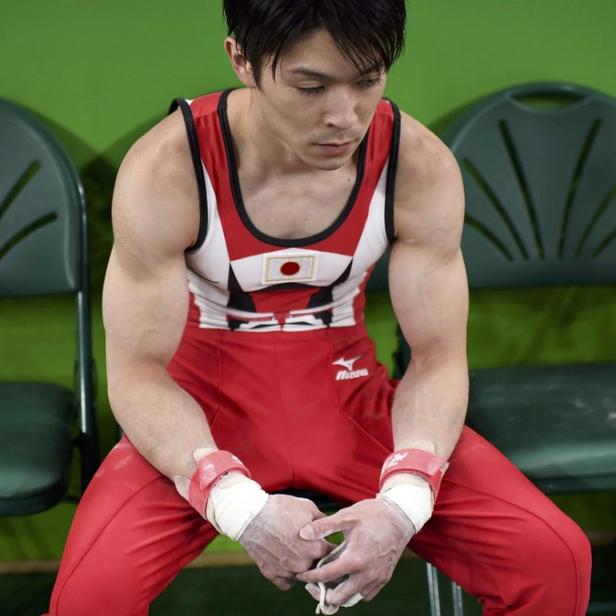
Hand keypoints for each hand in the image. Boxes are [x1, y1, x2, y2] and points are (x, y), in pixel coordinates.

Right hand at [239, 494, 332, 589]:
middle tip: (310, 545)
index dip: (330, 546)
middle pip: (318, 566)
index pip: (332, 554)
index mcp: (316, 548)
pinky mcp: (272, 575)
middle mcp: (303, 564)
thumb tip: (332, 529)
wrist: (252, 515)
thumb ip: (324, 522)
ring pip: (303, 575)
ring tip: (296, 550)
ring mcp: (287, 572)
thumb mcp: (308, 507)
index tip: (327, 542)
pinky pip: (287, 582)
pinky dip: (288, 575)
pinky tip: (286, 560)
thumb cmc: (281, 508)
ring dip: (303, 566)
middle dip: (317, 557)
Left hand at [297, 498, 414, 606]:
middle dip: (322, 593)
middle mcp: (367, 573)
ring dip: (339, 594)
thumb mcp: (346, 516)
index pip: (327, 576)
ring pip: (353, 598)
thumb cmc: (373, 514)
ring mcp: (377, 578)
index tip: (301, 574)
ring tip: (328, 583)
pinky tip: (347, 579)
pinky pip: (366, 594)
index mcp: (355, 558)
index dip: (310, 577)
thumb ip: (324, 526)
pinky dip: (354, 592)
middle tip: (312, 584)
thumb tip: (303, 533)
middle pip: (339, 598)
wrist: (400, 516)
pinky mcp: (384, 578)